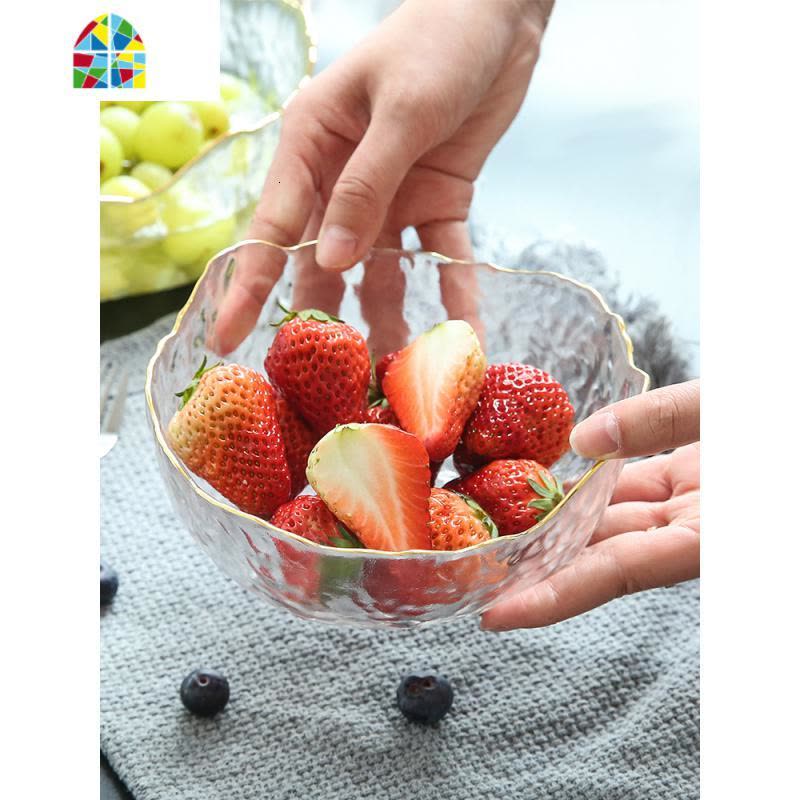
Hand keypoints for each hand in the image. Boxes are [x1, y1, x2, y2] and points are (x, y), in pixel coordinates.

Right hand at [213, 0, 553, 354]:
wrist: (501, 16)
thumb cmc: (438, 40)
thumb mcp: (399, 111)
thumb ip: (365, 186)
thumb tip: (330, 261)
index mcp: (311, 146)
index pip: (272, 228)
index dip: (248, 287)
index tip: (224, 338)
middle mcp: (343, 179)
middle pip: (324, 263)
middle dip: (325, 320)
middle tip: (325, 381)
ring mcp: (390, 196)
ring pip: (383, 272)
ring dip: (391, 320)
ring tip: (397, 377)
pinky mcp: (438, 202)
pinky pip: (442, 256)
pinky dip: (454, 291)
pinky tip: (467, 332)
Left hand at [481, 380, 699, 629]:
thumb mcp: (725, 409)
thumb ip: (662, 421)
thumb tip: (583, 438)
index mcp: (708, 535)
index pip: (616, 573)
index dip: (553, 596)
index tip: (495, 614)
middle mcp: (691, 531)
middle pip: (601, 557)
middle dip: (538, 567)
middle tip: (475, 574)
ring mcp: (689, 507)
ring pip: (610, 522)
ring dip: (555, 524)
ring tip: (493, 528)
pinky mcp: (687, 481)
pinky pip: (627, 491)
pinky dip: (587, 489)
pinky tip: (545, 482)